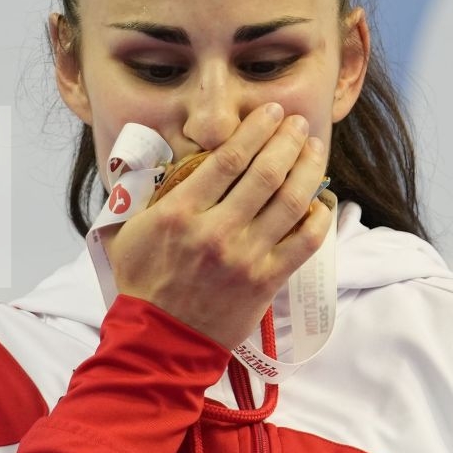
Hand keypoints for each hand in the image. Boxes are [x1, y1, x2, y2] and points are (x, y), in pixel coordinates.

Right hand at [102, 104, 331, 350]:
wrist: (161, 340)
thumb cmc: (144, 282)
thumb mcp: (132, 230)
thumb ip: (157, 193)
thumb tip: (179, 157)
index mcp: (180, 213)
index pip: (228, 158)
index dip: (256, 129)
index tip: (271, 112)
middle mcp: (216, 231)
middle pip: (265, 172)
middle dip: (288, 140)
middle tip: (299, 123)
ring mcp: (245, 257)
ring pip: (289, 201)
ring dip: (307, 168)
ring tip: (314, 149)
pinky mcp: (267, 281)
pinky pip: (304, 242)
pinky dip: (318, 216)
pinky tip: (320, 200)